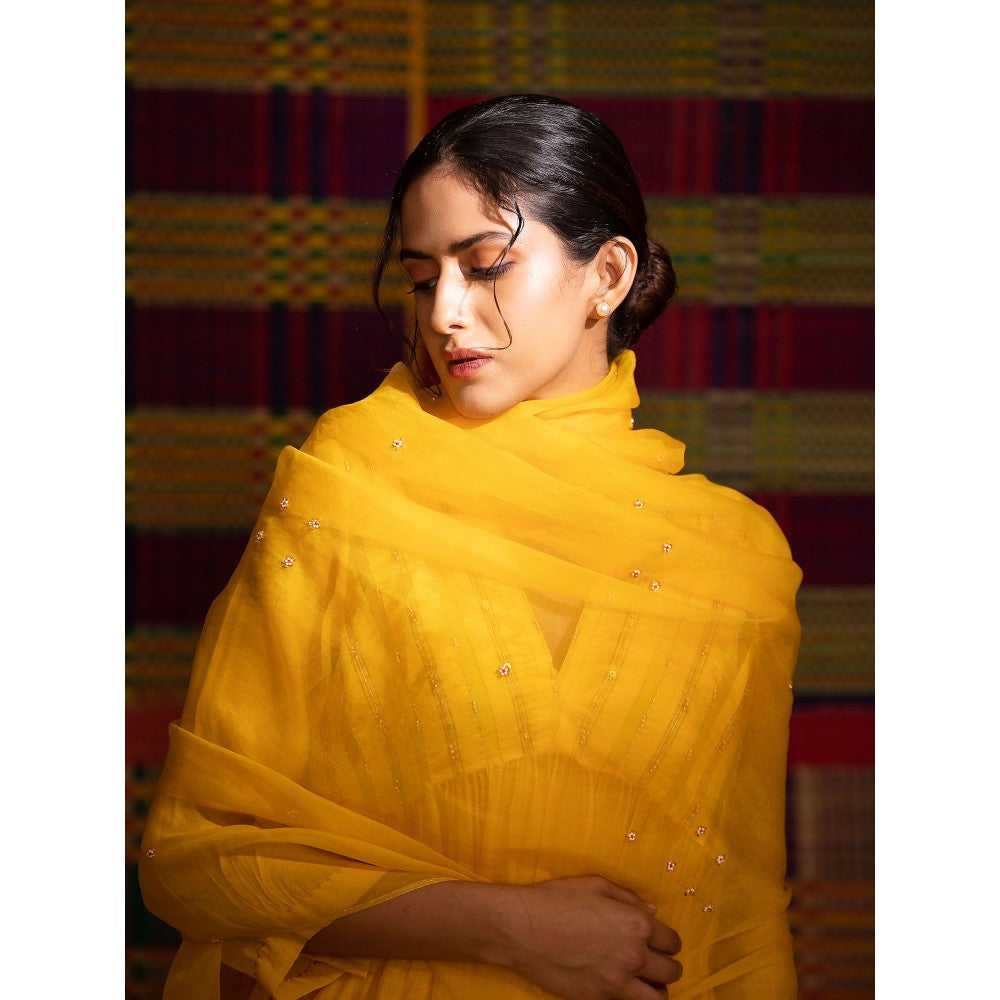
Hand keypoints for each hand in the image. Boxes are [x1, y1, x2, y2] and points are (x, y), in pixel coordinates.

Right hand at [497, 875, 681, 999]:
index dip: (666, 939)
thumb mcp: (595, 885)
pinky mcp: (598, 999)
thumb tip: (652, 912)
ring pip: (659, 999)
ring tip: (645, 981)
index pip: (672, 941)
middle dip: (667, 964)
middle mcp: (633, 956)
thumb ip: (629, 898)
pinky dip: (631, 998)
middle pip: (671, 971)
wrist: (521, 928)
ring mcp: (616, 982)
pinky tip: (620, 985)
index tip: (658, 939)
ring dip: (657, 989)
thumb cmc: (557, 899)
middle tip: (653, 959)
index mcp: (636, 924)